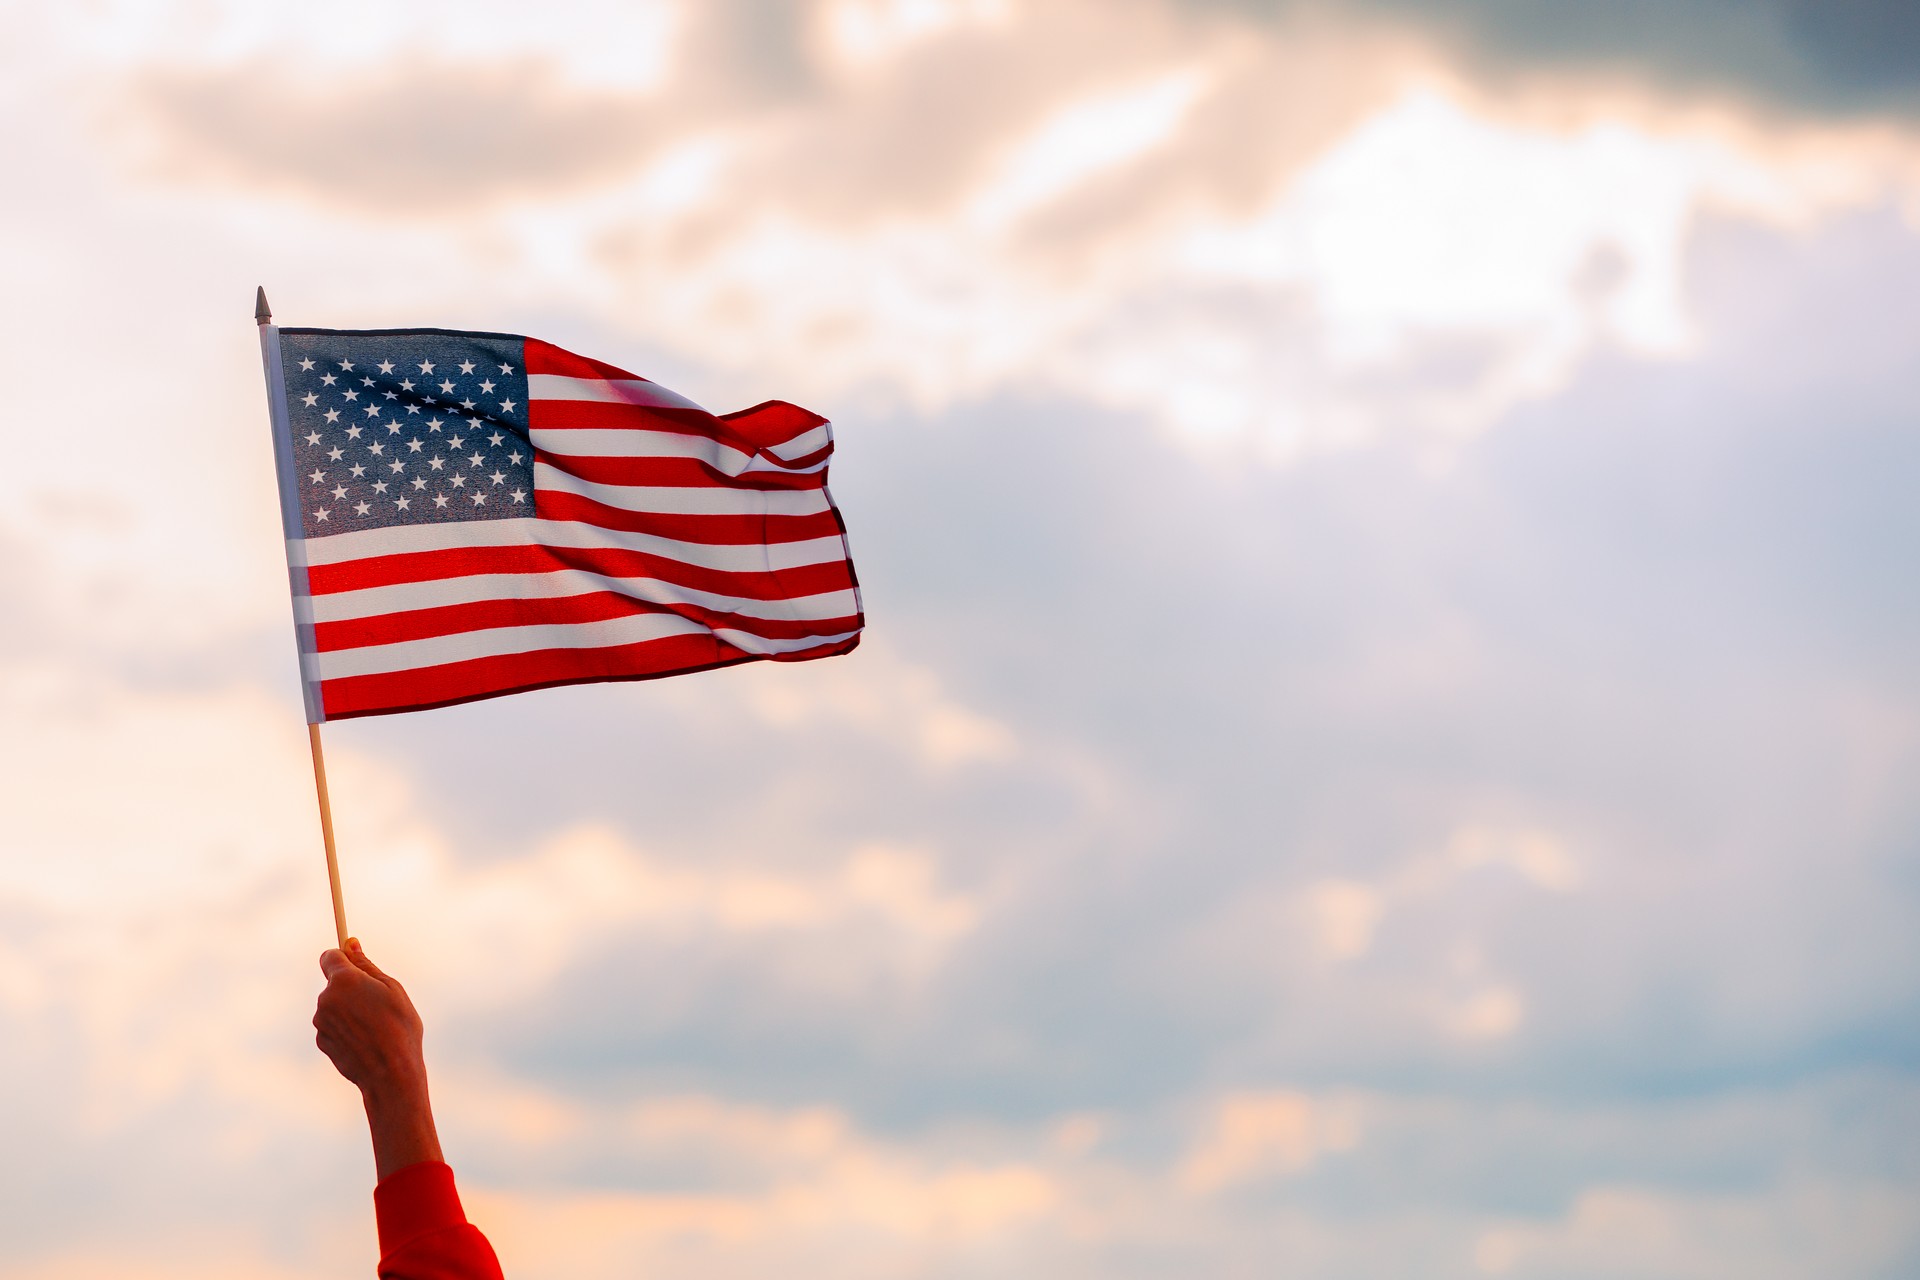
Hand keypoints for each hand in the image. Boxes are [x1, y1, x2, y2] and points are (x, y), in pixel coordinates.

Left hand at [315, 940, 443, 1178]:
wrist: (390, 1074)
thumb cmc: (399, 1027)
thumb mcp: (392, 989)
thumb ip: (367, 966)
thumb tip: (351, 944)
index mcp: (343, 980)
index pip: (329, 956)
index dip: (343, 958)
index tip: (356, 965)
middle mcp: (325, 999)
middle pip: (333, 983)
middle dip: (350, 987)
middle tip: (378, 1003)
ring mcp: (320, 1022)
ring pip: (333, 1006)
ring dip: (348, 1010)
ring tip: (375, 1026)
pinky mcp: (321, 1041)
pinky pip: (332, 1026)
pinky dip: (345, 1029)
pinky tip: (365, 1041)